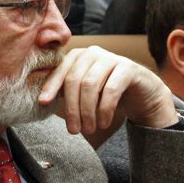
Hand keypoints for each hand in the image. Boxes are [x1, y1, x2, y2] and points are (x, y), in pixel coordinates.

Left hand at [39, 46, 178, 134]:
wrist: (141, 92)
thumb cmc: (107, 92)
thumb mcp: (85, 91)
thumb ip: (66, 90)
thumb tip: (42, 100)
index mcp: (79, 55)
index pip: (61, 70)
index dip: (51, 86)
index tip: (43, 104)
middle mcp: (93, 52)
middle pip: (74, 79)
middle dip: (72, 107)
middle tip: (74, 130)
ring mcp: (111, 58)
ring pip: (90, 84)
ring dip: (87, 111)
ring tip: (89, 129)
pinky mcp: (128, 68)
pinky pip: (111, 89)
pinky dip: (105, 109)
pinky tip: (104, 122)